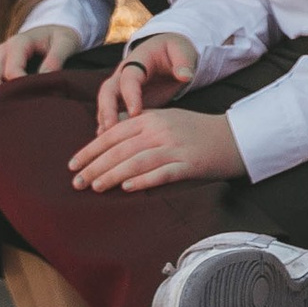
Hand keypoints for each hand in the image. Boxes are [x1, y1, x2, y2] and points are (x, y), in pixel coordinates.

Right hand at [0, 22, 81, 102]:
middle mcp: (2, 52)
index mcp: (18, 43)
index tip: (33, 102)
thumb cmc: (60, 38)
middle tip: (11, 116)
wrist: (52, 32)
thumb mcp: (66, 41)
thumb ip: (57, 58)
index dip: (19, 88)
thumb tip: (45, 78)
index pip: (11, 71)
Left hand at [68, 102, 243, 192]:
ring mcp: (176, 147)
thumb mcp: (166, 119)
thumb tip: (109, 132)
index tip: (73, 164)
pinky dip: (144, 180)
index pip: (113, 133)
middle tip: (77, 182)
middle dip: (95, 166)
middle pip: (121, 149)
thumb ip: (138, 124)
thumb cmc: (196, 130)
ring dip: (113, 175)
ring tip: (95, 187)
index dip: (91, 150)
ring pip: (137, 161)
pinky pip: (163, 172)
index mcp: (152, 118)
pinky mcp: (190, 163)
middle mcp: (161, 130)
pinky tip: (128, 188)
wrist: (234, 137)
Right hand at [89, 34, 198, 133]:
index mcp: (138, 61)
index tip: (135, 113)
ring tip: (105, 142)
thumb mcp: (182, 50)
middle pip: (107, 91)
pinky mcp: (125, 101)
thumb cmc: (175, 51)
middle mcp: (123, 74)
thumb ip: (183, 62)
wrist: (168, 52)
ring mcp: (122, 88)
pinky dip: (109, 127)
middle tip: (111, 129)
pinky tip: (108, 145)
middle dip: (107, 110)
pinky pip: (112, 114)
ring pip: (106, 105)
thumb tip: (185, 76)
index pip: (129, 78)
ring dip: (104, 121)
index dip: (130, 95)